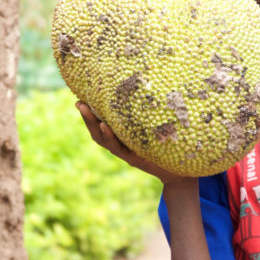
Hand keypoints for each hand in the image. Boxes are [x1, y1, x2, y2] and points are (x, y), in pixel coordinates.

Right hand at [77, 102, 192, 185]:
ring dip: (93, 124)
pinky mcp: (136, 159)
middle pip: (98, 132)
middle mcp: (122, 146)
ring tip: (85, 109)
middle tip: (78, 102)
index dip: (90, 113)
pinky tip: (105, 125)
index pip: (101, 124)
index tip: (80, 98)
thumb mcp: (157, 128)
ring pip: (104, 140)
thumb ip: (149, 114)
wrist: (181, 173)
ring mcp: (127, 153)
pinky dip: (110, 136)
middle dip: (87, 117)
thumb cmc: (170, 147)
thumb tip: (149, 85)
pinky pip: (119, 147)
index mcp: (124, 138)